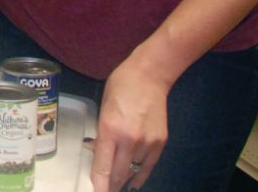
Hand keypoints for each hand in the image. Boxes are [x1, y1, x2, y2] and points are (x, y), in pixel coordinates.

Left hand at [90, 57, 170, 191]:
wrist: (149, 76)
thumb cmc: (120, 87)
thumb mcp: (103, 109)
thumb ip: (101, 133)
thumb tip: (96, 152)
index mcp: (110, 129)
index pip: (103, 166)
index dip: (99, 185)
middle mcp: (129, 140)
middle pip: (119, 173)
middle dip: (110, 185)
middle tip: (105, 189)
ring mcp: (147, 143)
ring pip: (133, 171)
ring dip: (124, 177)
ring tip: (117, 180)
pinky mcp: (160, 143)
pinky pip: (148, 167)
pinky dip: (140, 176)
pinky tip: (134, 182)